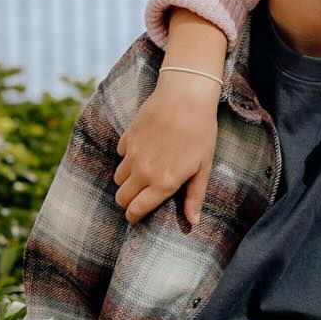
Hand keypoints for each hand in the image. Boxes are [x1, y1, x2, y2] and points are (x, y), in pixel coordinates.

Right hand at [114, 77, 218, 225]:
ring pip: (118, 178)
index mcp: (163, 183)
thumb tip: (193, 222)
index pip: (136, 210)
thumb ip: (195, 196)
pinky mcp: (127, 138)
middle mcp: (143, 172)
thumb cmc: (200, 132)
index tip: (135, 217)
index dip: (134, 217)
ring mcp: (132, 154)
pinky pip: (120, 156)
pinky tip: (143, 151)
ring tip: (142, 175)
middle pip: (122, 197)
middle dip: (128, 201)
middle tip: (138, 197)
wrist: (185, 97)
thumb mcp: (203, 167)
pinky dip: (127, 158)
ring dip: (127, 181)